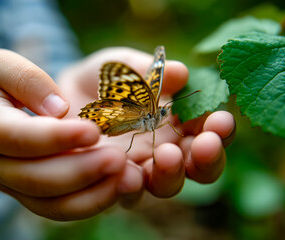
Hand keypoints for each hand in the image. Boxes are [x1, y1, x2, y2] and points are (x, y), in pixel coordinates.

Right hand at [0, 49, 130, 219]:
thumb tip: (60, 109)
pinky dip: (87, 204)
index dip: (55, 138)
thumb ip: (27, 80)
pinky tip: (115, 187)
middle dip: (81, 171)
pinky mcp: (24, 191)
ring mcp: (7, 182)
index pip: (17, 138)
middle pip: (35, 179)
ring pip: (47, 203)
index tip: (93, 129)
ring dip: (89, 195)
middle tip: (119, 159)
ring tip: (124, 177)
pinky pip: (55, 208)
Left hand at [59, 47, 234, 203]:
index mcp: (179, 123)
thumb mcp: (124, 67)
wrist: (63, 97)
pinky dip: (132, 187)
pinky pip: (128, 194)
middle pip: (200, 167)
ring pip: (168, 185)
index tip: (221, 118)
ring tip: (167, 155)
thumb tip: (182, 73)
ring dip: (173, 174)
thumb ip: (150, 71)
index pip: (210, 131)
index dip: (220, 128)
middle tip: (206, 144)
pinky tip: (129, 174)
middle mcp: (166, 150)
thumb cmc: (105, 81)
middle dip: (208, 158)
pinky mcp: (112, 183)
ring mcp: (141, 169)